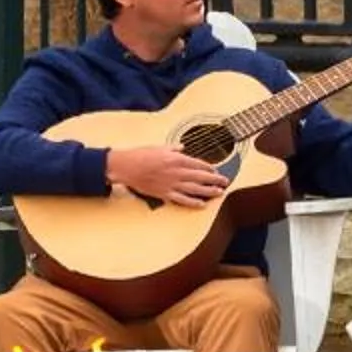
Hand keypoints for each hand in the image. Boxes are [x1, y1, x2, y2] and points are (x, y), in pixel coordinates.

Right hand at [108, 142, 230, 205]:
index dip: (209, 168)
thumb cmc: (141, 155)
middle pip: (200, 177)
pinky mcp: (164, 194)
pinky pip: (182, 200)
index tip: (216, 170)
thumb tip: (182, 147)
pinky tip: (202, 204)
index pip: (198, 164)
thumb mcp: (159, 147)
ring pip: (195, 189)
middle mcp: (176, 172)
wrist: (126, 166)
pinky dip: (193, 203)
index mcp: (176, 159)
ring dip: (209, 191)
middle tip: (225, 182)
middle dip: (215, 180)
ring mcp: (171, 184)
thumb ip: (173, 148)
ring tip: (219, 193)